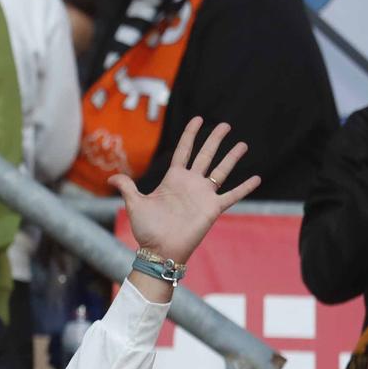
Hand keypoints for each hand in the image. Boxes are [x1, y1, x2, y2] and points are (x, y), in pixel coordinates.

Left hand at [110, 116, 258, 266]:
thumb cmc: (147, 229)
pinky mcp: (213, 208)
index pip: (183, 151)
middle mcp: (191, 183)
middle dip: (215, 139)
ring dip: (232, 158)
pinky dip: (244, 188)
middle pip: (205, 155)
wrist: (159, 250)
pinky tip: (256, 178)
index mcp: (173, 179)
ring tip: (243, 144)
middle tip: (225, 125)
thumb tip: (110, 178)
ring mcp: (203, 195)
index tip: (198, 118)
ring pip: (221, 171)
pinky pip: (232, 195)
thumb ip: (127, 187)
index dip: (190, 135)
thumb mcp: (135, 204)